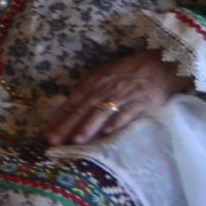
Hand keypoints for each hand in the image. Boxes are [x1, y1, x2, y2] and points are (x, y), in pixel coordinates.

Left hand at [41, 49, 184, 146]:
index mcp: (93, 84)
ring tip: (77, 140)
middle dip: (68, 126)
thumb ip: (86, 94)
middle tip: (54, 141)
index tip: (46, 134)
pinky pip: (128, 113)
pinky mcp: (142, 102)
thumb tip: (66, 112)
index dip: (59, 119)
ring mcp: (124, 96)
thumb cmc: (126, 74)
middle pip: (83, 110)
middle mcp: (105, 89)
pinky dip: (118, 121)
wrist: (158, 65)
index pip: (72, 104)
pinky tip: (109, 132)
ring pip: (102, 112)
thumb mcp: (102, 78)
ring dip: (89, 126)